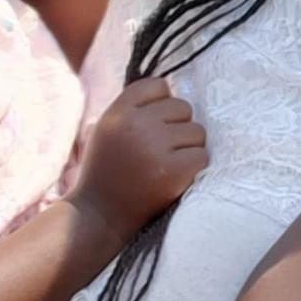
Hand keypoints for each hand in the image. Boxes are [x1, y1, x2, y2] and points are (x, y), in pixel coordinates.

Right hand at [75, 75, 207, 235]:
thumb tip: (174, 89)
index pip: (158, 86)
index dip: (161, 105)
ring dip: (188, 147)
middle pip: (182, 107)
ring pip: (197, 131)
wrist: (99, 215)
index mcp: (118, 112)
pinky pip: (202, 156)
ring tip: (166, 164)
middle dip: (177, 127)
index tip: (153, 125)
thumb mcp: (108, 128)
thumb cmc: (108, 170)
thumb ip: (134, 108)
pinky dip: (194, 167)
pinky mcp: (173, 170)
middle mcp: (135, 125)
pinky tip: (175, 177)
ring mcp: (155, 147)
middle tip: (159, 151)